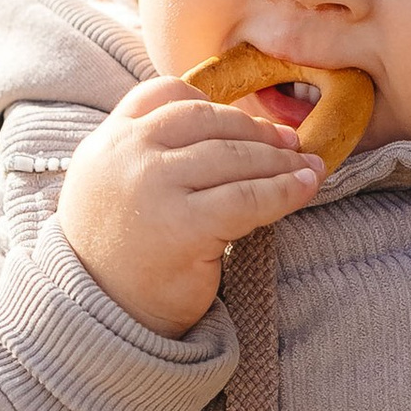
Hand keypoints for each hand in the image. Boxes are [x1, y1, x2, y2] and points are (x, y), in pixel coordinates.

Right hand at [56, 75, 319, 335]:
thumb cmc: (120, 255)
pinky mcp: (185, 225)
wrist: (104, 316)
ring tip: (307, 166)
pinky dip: (284, 191)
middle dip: (256, 130)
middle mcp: (126, 156)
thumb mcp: (114, 188)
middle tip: (291, 142)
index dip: (211, 102)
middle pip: (208, 121)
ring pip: (234, 157)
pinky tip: (305, 188)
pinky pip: (249, 197)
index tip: (244, 121)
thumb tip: (226, 128)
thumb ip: (147, 152)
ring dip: (280, 159)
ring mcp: (153, 187)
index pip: (163, 93)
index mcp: (107, 142)